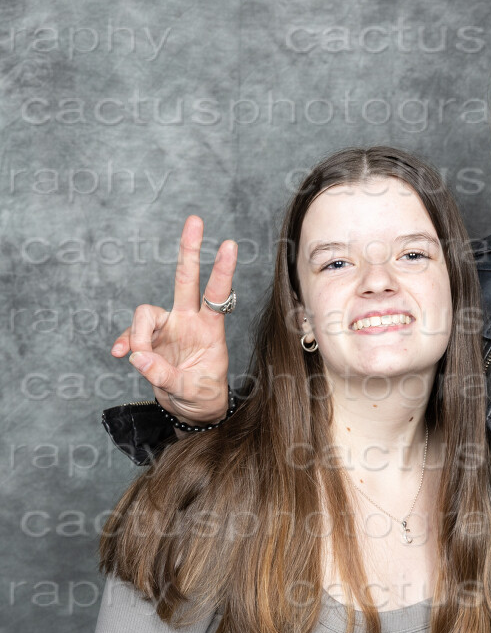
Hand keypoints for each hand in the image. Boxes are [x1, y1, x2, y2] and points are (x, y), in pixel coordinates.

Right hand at [111, 215, 233, 422]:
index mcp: (209, 329)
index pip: (217, 295)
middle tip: (196, 220)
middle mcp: (188, 321)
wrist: (194, 412)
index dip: (222, 271)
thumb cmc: (204, 398)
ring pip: (145, 314)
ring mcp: (167, 328)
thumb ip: (164, 375)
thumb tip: (136, 356)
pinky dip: (124, 343)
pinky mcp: (149, 341)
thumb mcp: (192, 391)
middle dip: (189, 250)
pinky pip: (131, 336)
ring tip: (138, 358)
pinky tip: (120, 354)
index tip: (230, 244)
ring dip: (137, 334)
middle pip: (186, 279)